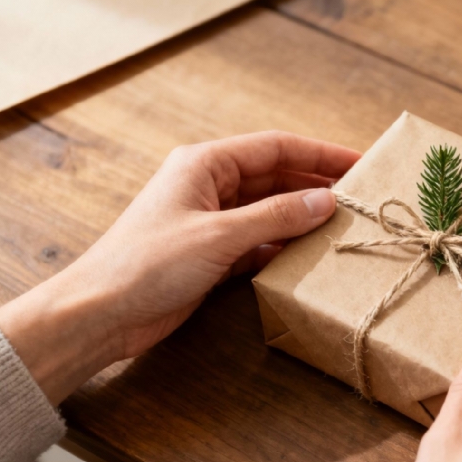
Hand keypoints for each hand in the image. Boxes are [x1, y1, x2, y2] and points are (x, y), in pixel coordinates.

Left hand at [0, 131, 359, 404]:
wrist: (101, 314)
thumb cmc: (149, 264)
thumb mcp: (220, 235)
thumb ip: (277, 216)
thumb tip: (328, 200)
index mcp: (206, 163)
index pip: (276, 147)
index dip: (320, 152)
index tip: (360, 163)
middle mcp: (210, 186)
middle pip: (276, 177)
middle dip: (316, 185)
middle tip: (360, 198)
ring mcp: (211, 220)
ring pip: (270, 210)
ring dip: (303, 217)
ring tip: (344, 227)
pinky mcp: (212, 253)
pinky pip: (259, 240)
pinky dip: (284, 245)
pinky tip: (311, 255)